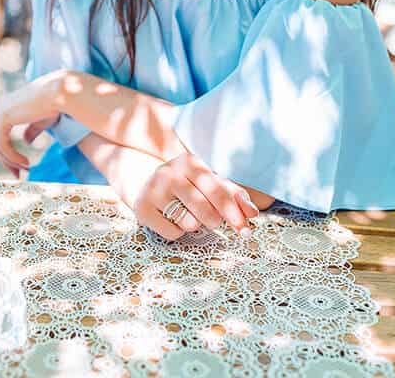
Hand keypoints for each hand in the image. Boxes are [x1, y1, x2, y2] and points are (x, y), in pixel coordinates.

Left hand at [0, 72, 63, 176]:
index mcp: (8, 104)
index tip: (1, 164)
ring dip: (12, 162)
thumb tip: (26, 141)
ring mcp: (0, 111)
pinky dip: (13, 157)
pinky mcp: (3, 118)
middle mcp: (1, 106)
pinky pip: (3, 145)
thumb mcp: (41, 120)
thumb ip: (31, 129)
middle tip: (16, 175)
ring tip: (26, 171)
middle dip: (5, 160)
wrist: (60, 94)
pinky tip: (26, 164)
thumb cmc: (55, 104)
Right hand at [132, 151, 260, 240]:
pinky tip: (171, 218)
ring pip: (188, 223)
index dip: (233, 212)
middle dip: (214, 221)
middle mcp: (169, 172)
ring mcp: (153, 190)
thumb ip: (234, 196)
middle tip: (213, 221)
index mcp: (190, 162)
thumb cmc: (188, 185)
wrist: (148, 185)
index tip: (245, 230)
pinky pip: (172, 233)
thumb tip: (252, 213)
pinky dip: (177, 231)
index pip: (217, 190)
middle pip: (204, 209)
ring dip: (194, 225)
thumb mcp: (209, 183)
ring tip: (188, 214)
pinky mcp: (142, 208)